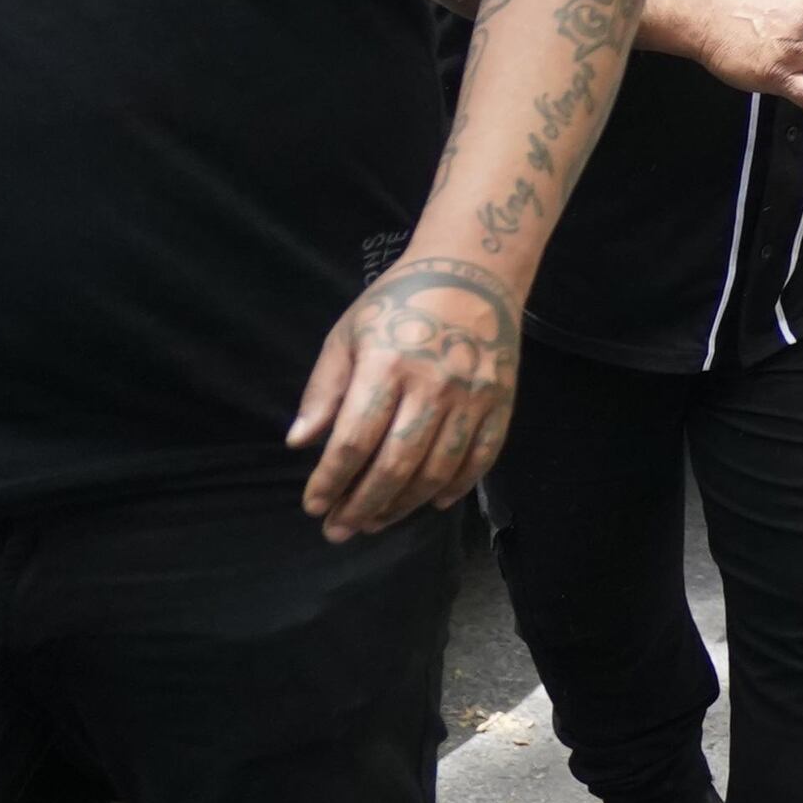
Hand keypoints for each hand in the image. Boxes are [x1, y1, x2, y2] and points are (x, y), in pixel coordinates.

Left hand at [286, 256, 521, 539]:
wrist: (475, 272)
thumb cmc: (398, 302)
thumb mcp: (347, 335)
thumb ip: (324, 390)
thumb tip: (300, 442)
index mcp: (387, 366)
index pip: (354, 440)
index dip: (331, 480)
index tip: (313, 506)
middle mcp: (434, 386)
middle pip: (395, 464)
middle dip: (362, 504)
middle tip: (339, 530)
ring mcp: (473, 397)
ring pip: (438, 469)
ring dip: (403, 504)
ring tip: (375, 522)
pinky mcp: (502, 402)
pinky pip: (481, 457)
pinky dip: (458, 487)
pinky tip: (431, 503)